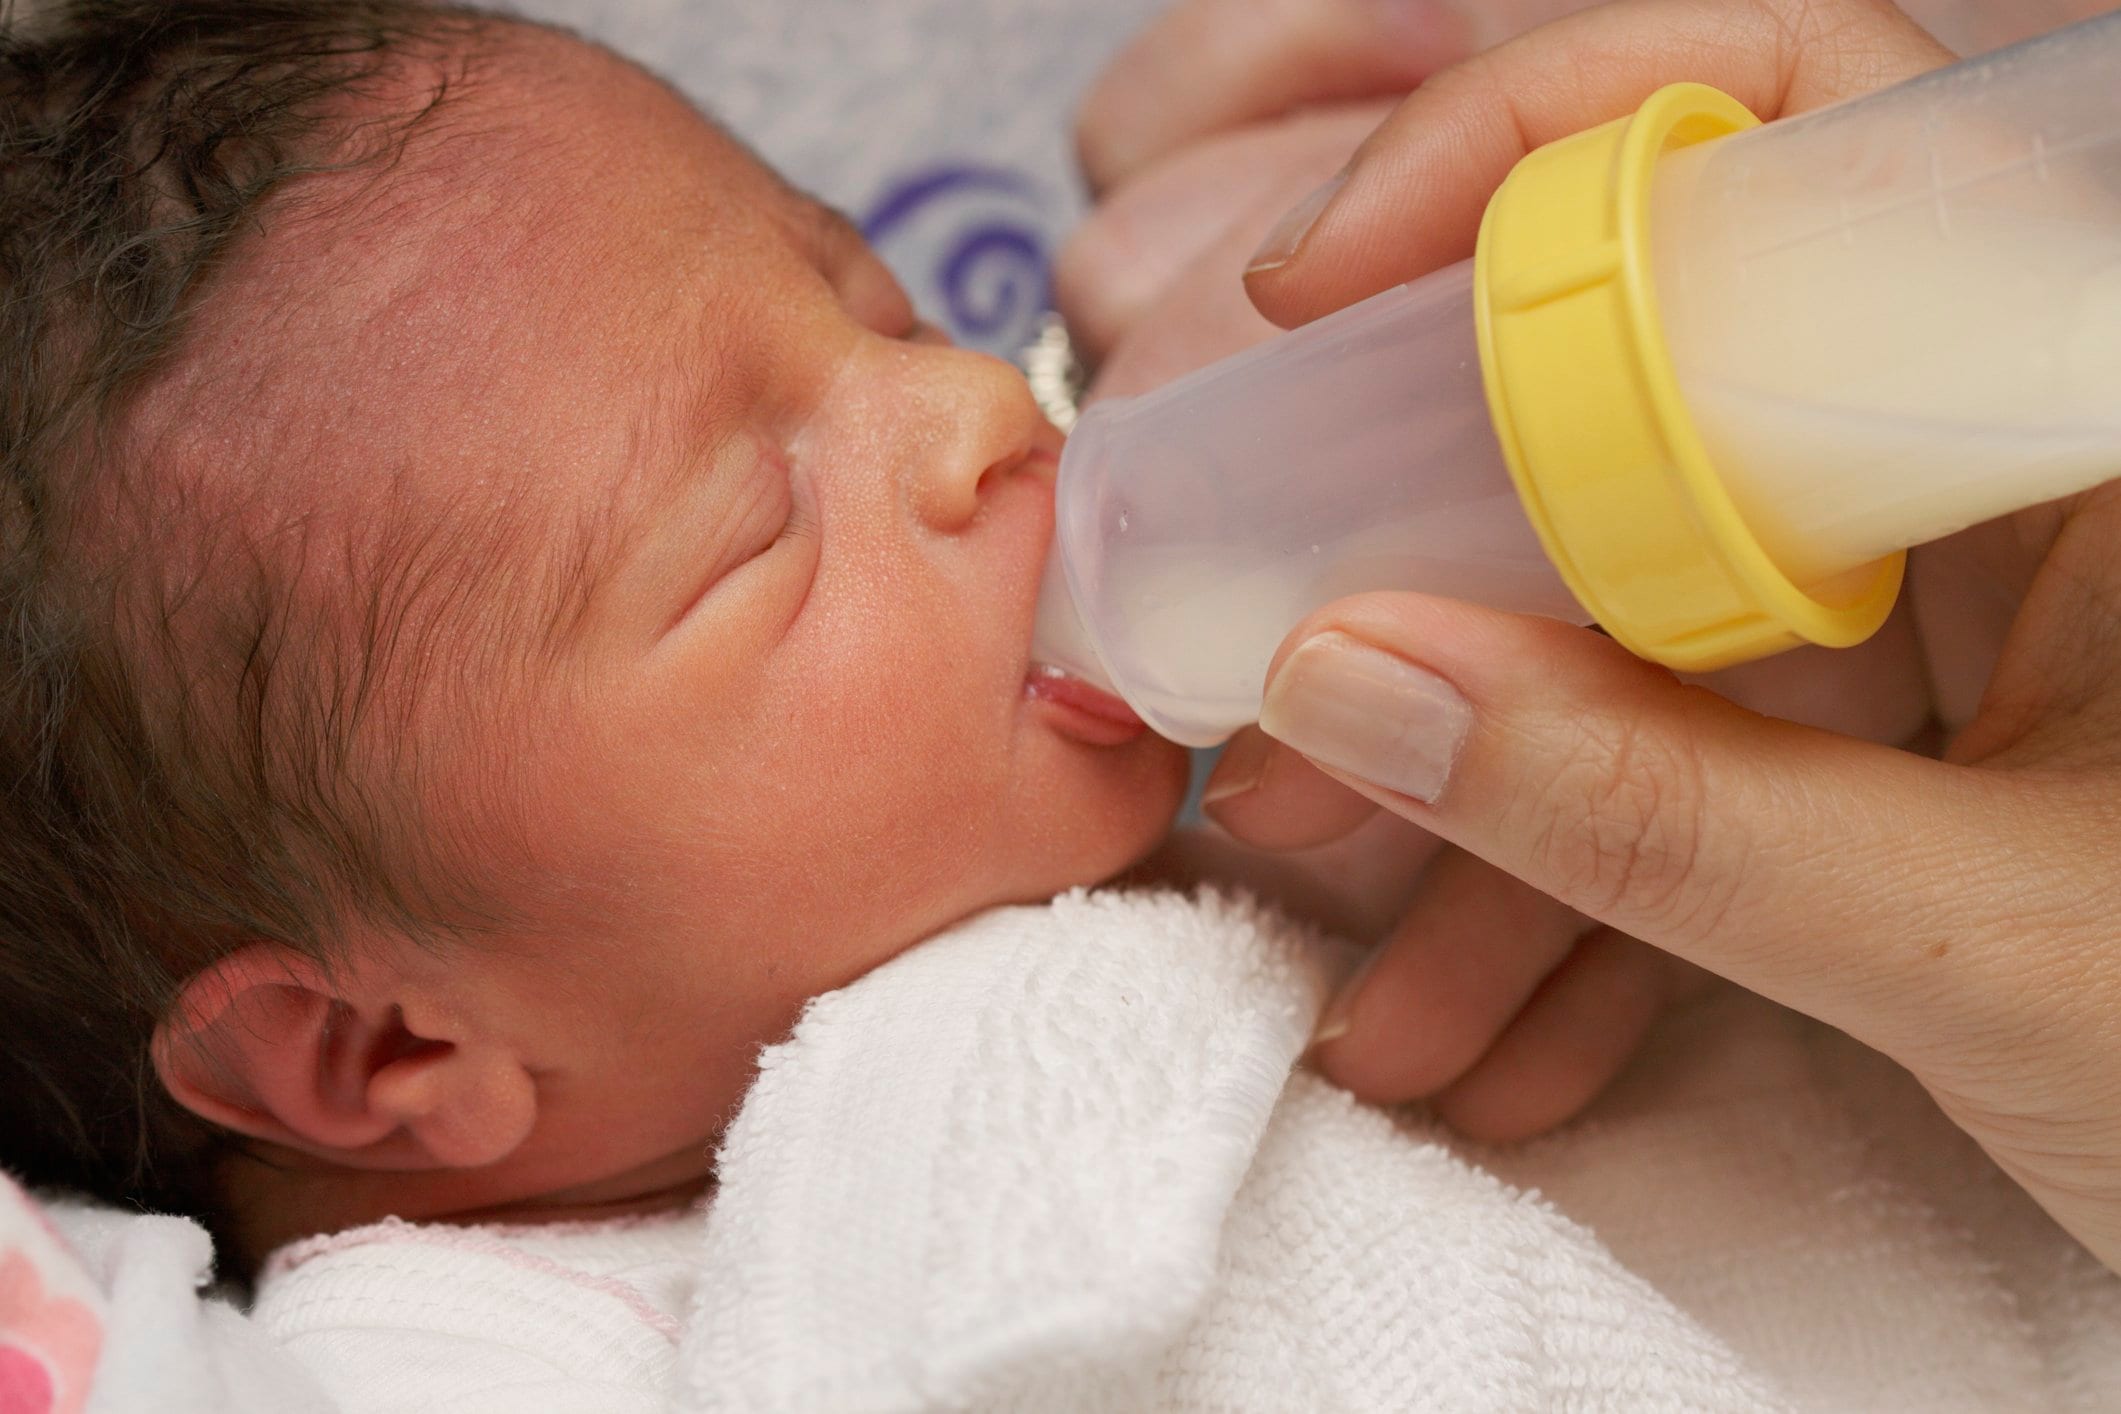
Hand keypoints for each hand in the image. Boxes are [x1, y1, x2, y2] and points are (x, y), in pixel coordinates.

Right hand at [1209, 0, 2120, 1272]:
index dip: (1530, 157)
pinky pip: (1696, 753)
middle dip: (1437, 584)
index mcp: (2090, 402)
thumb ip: (1663, 816)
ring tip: (1379, 974)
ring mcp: (1959, 605)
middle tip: (1288, 713)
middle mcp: (2004, 462)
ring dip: (1488, 803)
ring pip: (1644, 618)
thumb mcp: (1993, 943)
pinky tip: (1501, 1030)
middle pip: (1648, 407)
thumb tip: (1349, 684)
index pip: (1792, 136)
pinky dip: (1585, 886)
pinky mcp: (1918, 736)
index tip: (1320, 295)